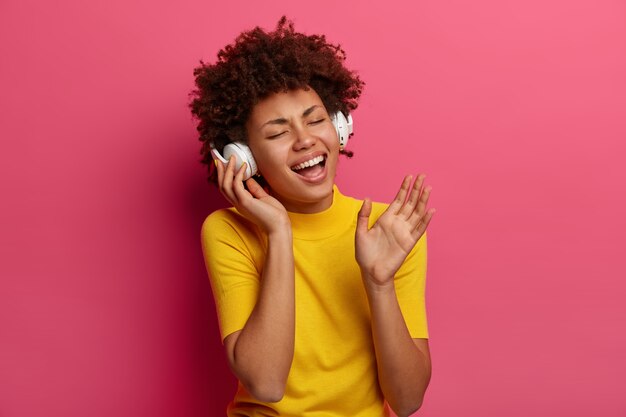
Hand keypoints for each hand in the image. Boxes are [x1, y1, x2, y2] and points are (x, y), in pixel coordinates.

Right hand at [216, 156, 289, 234]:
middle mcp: (237, 203)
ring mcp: (240, 203)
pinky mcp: (245, 202)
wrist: (279, 227)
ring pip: (225, 185)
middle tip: (222, 158)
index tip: (225, 165)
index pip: (227, 189)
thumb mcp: (264, 198)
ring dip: (227, 170)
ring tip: (232, 158)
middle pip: (222, 186)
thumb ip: (255, 189)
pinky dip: (238, 175)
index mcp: (241, 203)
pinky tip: (243, 166)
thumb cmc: (274, 215)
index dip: (224, 177)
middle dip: (221, 172)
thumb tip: (249, 179)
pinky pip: (236, 185)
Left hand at [355, 174, 434, 288]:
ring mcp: (404, 232)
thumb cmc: (365, 254)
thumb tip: (368, 198)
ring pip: (417, 213)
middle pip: (410, 203)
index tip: (409, 176)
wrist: (371, 272)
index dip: (404, 188)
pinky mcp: (409, 242)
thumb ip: (364, 215)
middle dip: (416, 189)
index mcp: (386, 219)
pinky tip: (430, 210)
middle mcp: (397, 223)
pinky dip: (425, 220)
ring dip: (422, 201)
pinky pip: (419, 229)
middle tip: (422, 176)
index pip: (398, 200)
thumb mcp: (361, 232)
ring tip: (428, 188)